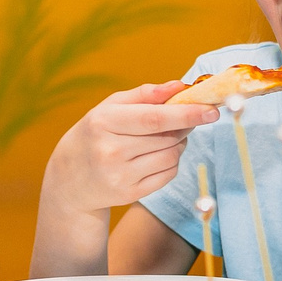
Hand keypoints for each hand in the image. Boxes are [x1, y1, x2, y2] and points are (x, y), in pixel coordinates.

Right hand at [42, 82, 216, 212]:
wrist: (70, 179)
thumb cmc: (95, 134)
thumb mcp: (110, 108)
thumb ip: (144, 94)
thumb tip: (179, 86)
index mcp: (103, 123)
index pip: (154, 118)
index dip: (186, 114)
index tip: (212, 110)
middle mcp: (110, 151)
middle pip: (168, 138)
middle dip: (184, 127)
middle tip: (183, 120)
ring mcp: (119, 176)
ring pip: (171, 157)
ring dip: (178, 145)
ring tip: (165, 138)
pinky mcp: (129, 194)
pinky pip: (167, 175)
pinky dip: (170, 163)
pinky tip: (156, 157)